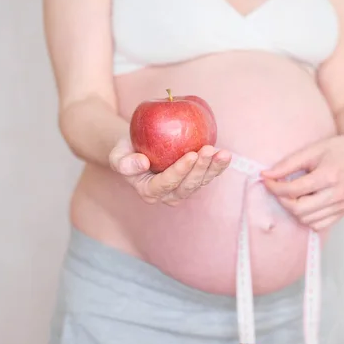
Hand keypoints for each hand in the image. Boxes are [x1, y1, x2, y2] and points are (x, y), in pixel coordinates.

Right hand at [109, 139, 230, 205]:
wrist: (138, 148)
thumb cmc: (126, 151)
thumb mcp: (117, 155)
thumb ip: (123, 162)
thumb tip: (142, 163)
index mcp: (150, 192)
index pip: (167, 183)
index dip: (180, 171)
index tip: (191, 154)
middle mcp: (169, 195)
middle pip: (188, 185)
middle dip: (200, 169)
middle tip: (208, 150)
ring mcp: (184, 188)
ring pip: (201, 182)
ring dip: (213, 168)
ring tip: (223, 153)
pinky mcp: (195, 179)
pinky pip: (209, 174)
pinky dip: (219, 166)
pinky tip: (226, 155)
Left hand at [261, 133, 343, 231]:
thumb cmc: (336, 149)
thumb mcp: (311, 150)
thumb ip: (287, 164)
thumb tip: (266, 175)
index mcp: (329, 176)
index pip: (294, 190)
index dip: (275, 187)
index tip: (267, 181)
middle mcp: (337, 194)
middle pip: (299, 209)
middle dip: (283, 201)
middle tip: (280, 190)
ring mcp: (342, 205)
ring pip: (307, 220)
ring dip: (294, 209)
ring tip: (294, 194)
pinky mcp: (343, 212)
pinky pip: (318, 225)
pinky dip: (307, 217)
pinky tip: (306, 203)